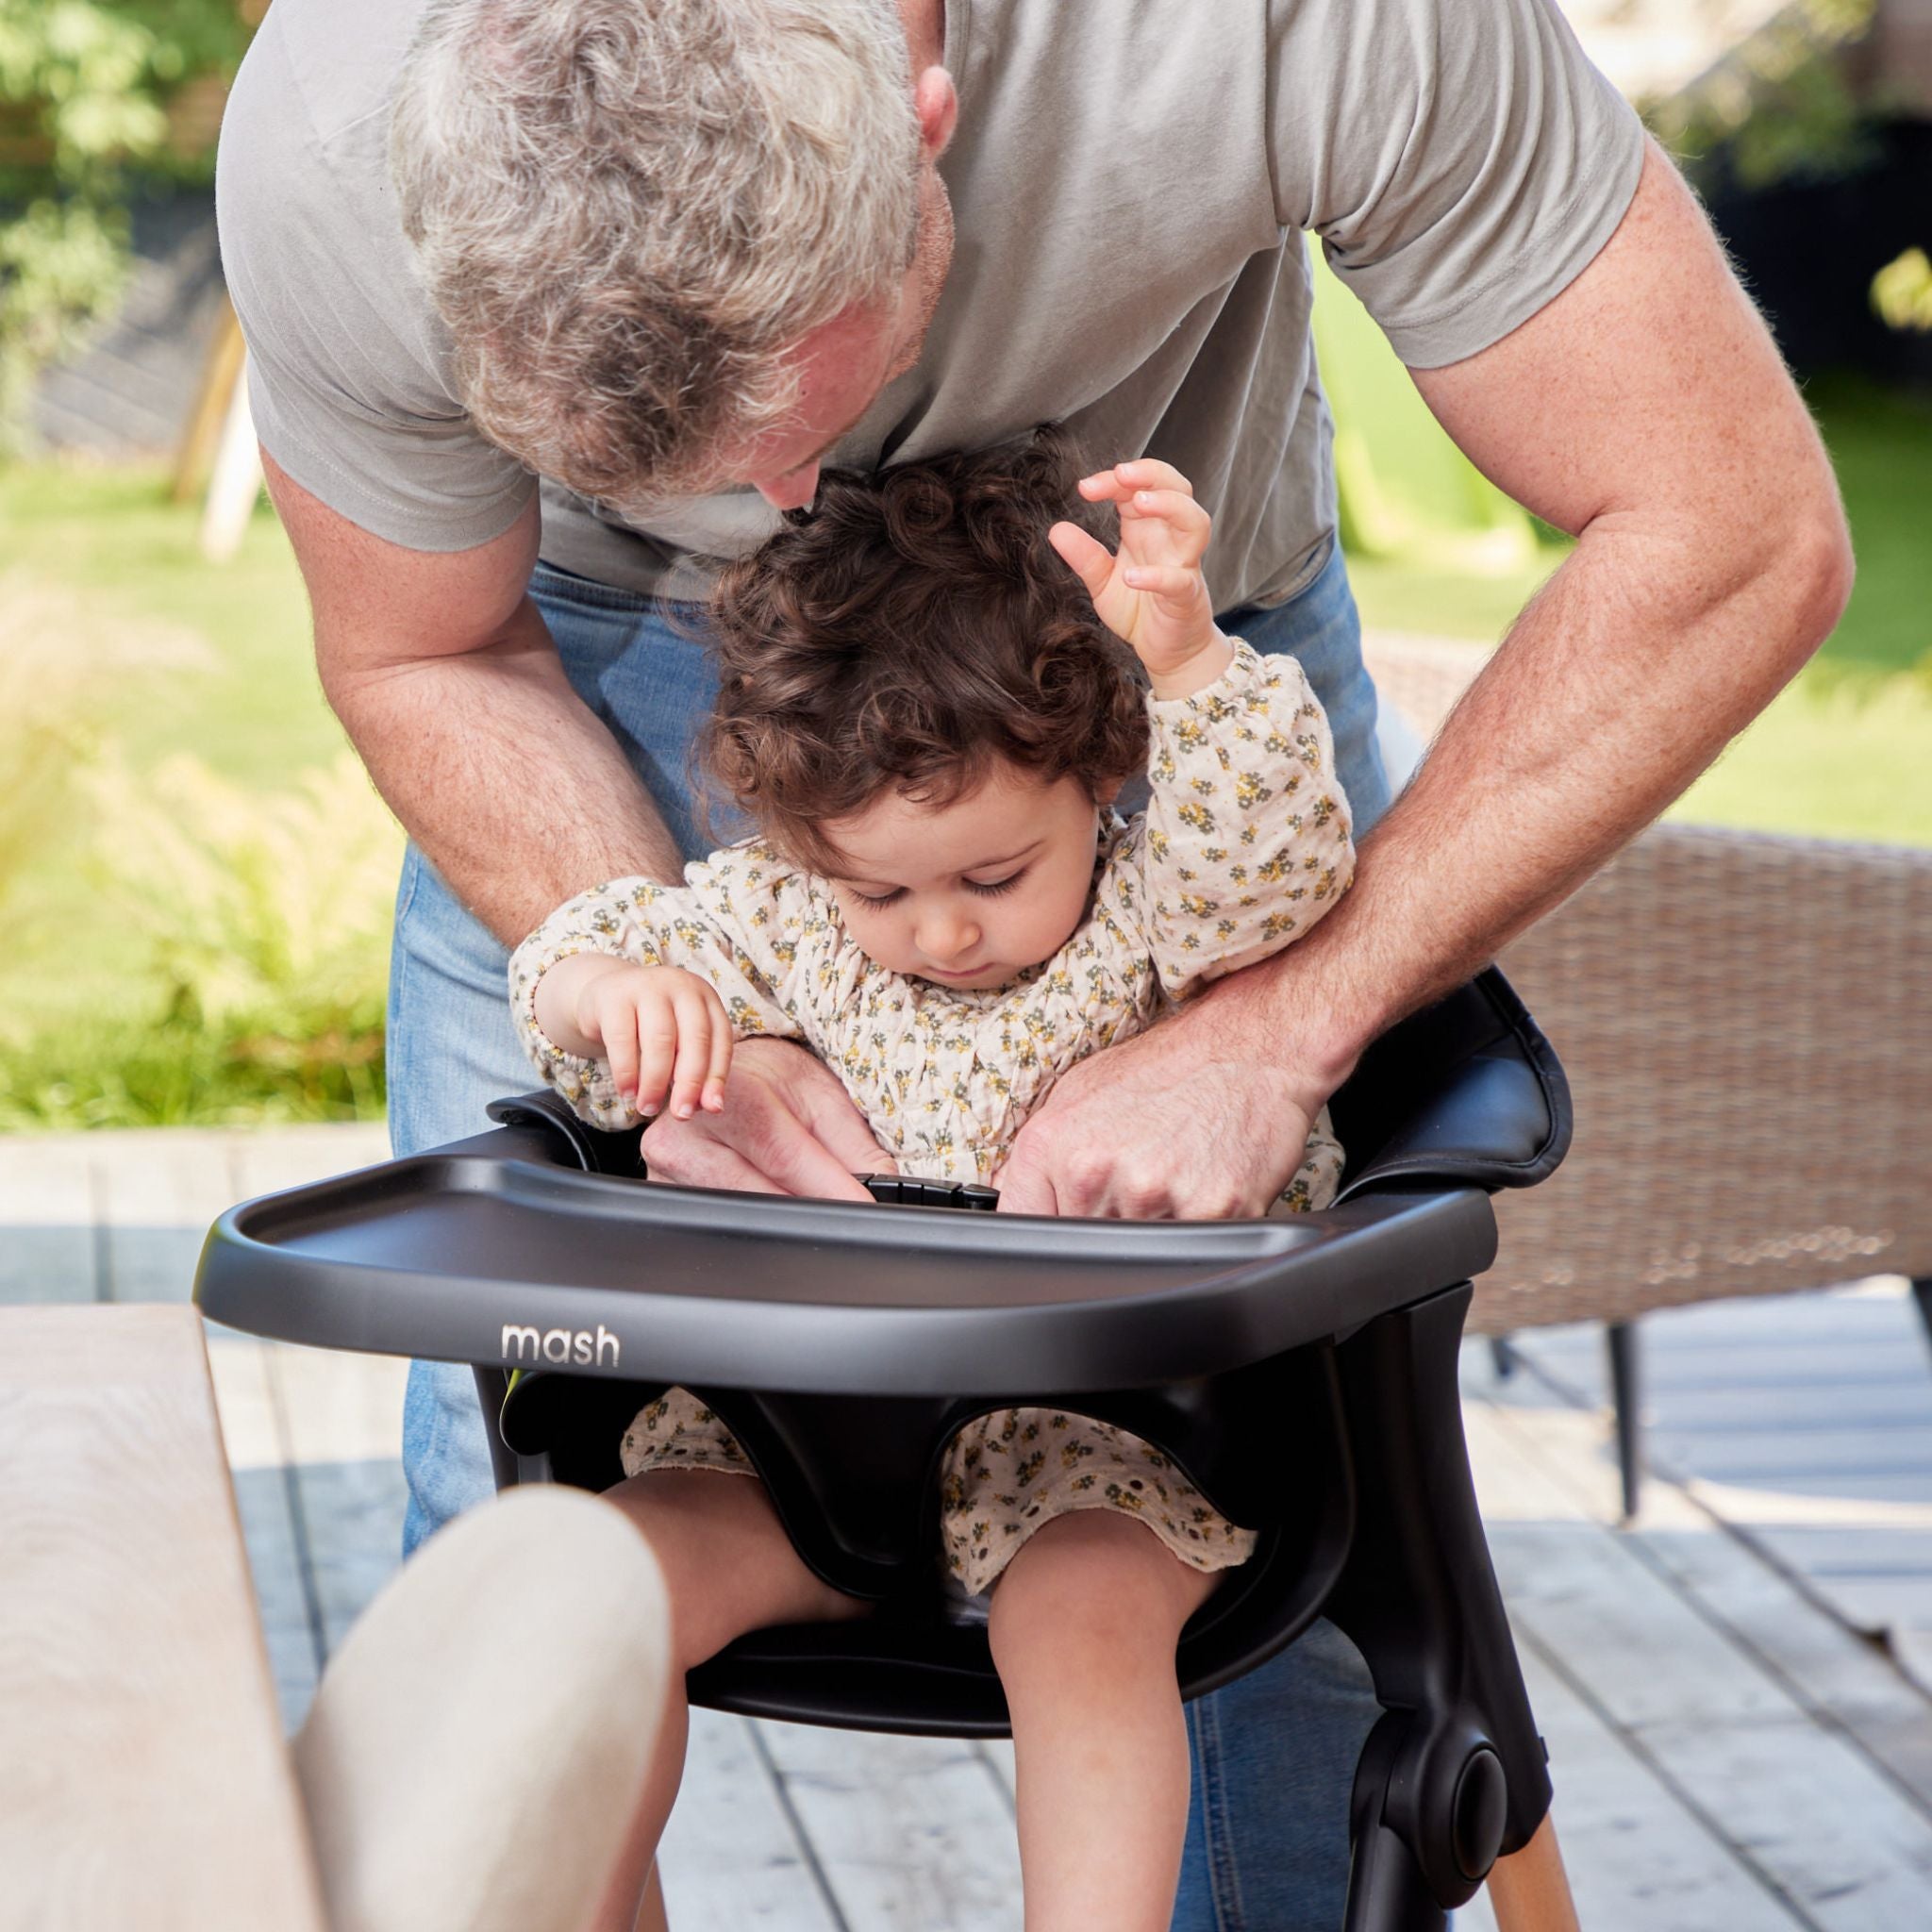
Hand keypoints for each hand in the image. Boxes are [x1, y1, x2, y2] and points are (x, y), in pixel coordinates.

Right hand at [570, 962, 731, 1121]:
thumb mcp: (678, 1042)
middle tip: (680, 1115)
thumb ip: (697, 1070)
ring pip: (660, 1040)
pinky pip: (622, 1039)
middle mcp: (681, 986)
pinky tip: (627, 1091)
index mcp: (706, 998)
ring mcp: (647, 986)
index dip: (717, 1076)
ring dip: (655, 1081)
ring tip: (648, 1107)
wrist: (605, 994)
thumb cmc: (650, 1026)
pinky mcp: (614, 996)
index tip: (712, 1109)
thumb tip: (712, 1108)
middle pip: (694, 1039)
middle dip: (689, 1083)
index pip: (721, 1039)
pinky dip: (626, 1071)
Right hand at [638, 1036, 896, 1200]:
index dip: (829, 1188)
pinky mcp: (659, 1187)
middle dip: (811, 1209)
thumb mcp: (823, 1097)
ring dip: (780, 1218)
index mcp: (732, 1095)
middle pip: (760, 1192)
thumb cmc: (772, 1080)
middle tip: (845, 1216)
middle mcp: (688, 1128)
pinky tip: (770, 1207)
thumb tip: (884, 1186)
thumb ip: (855, 1144)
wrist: (722, 1071)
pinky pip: (712, 1218)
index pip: (784, 1155)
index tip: (862, 1210)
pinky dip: (750, 1220)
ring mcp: (666, 1162)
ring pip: (737, 1213)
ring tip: (809, 1206)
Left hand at [995, 981, 1340, 1218]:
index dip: (1044, 1231)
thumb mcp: (1076, 1094)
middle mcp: (1097, 1173)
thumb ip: (1038, 1156)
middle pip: (1083, 1246)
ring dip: (1151, 1231)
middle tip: (1137, 1182)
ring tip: (1172, 1178)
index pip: (1023, 1225)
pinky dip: (1195, 1230)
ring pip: (1136, 1255)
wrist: (1248, 1048)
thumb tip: (1009, 1201)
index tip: (1062, 1223)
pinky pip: (1190, 1252)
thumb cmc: (1164, 1070)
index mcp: (1054, 1146)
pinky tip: (1201, 1186)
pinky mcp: (1211, 1214)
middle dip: (1103, 1226)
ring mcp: (1154, 1197)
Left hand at [1048, 459, 1230, 696]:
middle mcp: (1169, 539)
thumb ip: (1084, 557)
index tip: (1084, 487)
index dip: (1114, 480)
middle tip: (1120, 472)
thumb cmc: (1140, 610)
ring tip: (1137, 504)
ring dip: (1170, 506)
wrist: (1168, 652)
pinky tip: (1130, 576)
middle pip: (1177, 488)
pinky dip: (1158, 576)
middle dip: (1151, 474)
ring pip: (1195, 521)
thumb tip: (1055, 529)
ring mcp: (1183, 565)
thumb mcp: (1103, 582)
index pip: (1137, 488)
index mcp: (1148, 529)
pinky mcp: (1187, 597)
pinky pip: (1179, 580)